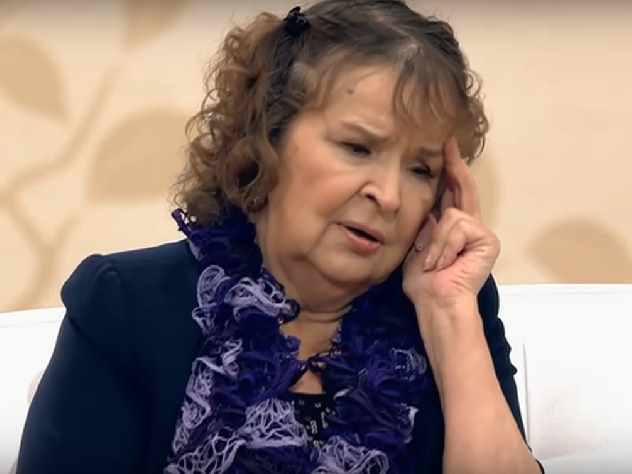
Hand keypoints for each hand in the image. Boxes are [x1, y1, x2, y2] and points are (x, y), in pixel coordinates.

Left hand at [402, 137, 499, 308]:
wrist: (436, 302)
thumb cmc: (424, 282)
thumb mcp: (416, 247)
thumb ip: (424, 225)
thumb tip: (427, 201)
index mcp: (451, 228)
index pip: (451, 194)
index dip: (448, 171)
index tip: (443, 149)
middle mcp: (469, 227)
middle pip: (464, 189)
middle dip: (454, 166)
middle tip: (448, 143)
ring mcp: (480, 233)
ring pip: (452, 214)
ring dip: (435, 242)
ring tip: (433, 263)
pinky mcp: (487, 240)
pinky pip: (459, 226)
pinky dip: (444, 246)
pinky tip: (444, 263)